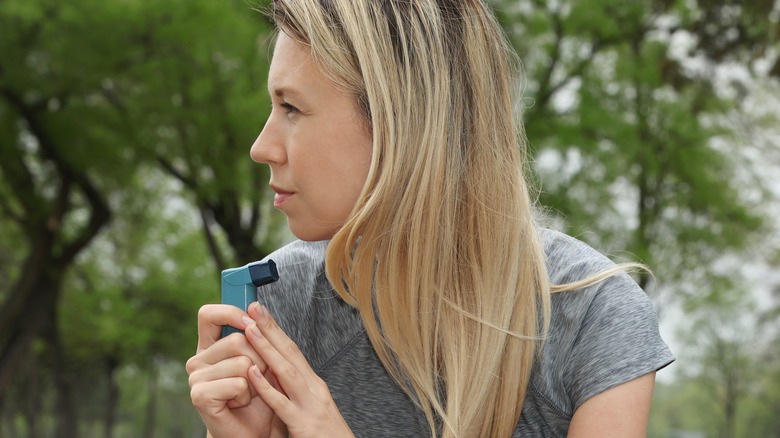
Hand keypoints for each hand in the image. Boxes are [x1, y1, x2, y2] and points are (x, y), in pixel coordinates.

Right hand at [186, 304, 286, 437]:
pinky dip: (247, 394)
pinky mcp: (199, 395)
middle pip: (238, 339)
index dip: (230, 312)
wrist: (254, 430)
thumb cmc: (259, 396)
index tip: (250, 321)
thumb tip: (256, 307)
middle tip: (257, 376)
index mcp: (210, 346)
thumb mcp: (261, 359)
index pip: (208, 314)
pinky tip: (241, 402)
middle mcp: (199, 359)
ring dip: (256, 380)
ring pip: (241, 362)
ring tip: (248, 391)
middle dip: (260, 358)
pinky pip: (237, 383)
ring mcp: (196, 377)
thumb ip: (257, 334)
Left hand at [244, 302, 354, 437]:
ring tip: (249, 330)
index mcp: (314, 384)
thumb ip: (292, 391)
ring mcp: (311, 405)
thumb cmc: (325, 436)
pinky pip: (282, 404)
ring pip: (287, 371)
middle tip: (253, 307)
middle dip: (271, 328)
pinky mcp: (304, 424)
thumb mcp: (309, 407)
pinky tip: (251, 373)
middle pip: (291, 352)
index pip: (293, 351)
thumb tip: (269, 372)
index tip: (260, 312)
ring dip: (267, 349)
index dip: (276, 330)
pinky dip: (266, 387)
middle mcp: (314, 389)